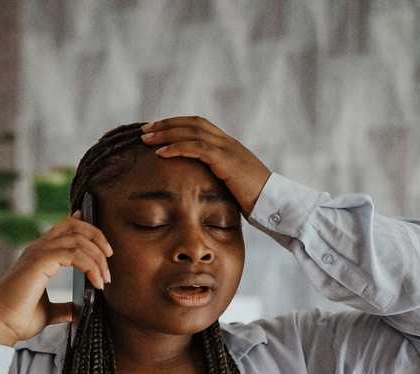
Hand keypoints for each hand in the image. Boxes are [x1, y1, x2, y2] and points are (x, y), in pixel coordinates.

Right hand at [0, 210, 113, 346]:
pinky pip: (74, 254)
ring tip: (105, 278)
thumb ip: (63, 307)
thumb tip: (78, 310)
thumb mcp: (48, 312)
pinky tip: (96, 282)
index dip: (85, 227)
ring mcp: (37, 253)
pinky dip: (90, 265)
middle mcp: (37, 249)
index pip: (64, 228)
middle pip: (73, 225)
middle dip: (97, 237)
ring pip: (77, 238)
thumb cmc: (17, 319)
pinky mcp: (39, 262)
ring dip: (97, 256)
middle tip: (109, 259)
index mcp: (38, 256)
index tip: (104, 242)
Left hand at [140, 115, 272, 217]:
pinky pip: (197, 149)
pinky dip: (176, 148)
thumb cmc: (253, 200)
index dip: (176, 124)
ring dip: (166, 134)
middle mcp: (227, 142)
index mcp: (227, 145)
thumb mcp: (230, 185)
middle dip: (166, 125)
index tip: (156, 129)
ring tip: (146, 139)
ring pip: (191, 132)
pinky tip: (160, 153)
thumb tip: (197, 186)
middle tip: (144, 130)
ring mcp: (227, 149)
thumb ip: (215, 178)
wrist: (274, 203)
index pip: (198, 125)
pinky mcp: (226, 161)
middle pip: (191, 123)